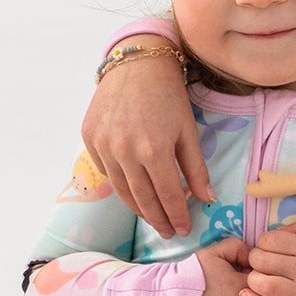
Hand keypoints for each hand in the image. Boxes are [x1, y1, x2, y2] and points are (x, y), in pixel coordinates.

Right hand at [81, 40, 210, 238]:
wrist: (136, 64)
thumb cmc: (168, 96)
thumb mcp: (188, 130)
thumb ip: (196, 167)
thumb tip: (207, 199)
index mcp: (154, 150)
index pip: (167, 195)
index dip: (177, 216)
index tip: (184, 229)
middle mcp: (124, 152)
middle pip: (142, 198)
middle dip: (157, 219)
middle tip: (169, 232)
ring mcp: (103, 146)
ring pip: (121, 189)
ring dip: (138, 208)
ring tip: (152, 218)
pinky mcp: (89, 138)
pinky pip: (105, 171)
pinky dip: (120, 185)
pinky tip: (133, 192)